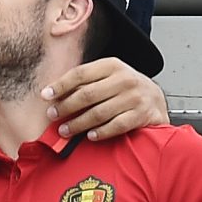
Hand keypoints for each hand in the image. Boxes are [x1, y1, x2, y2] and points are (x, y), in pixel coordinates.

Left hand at [41, 57, 168, 140]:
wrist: (156, 98)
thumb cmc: (125, 87)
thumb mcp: (107, 76)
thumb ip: (85, 82)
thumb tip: (54, 94)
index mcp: (111, 65)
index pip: (80, 74)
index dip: (60, 85)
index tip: (45, 96)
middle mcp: (124, 79)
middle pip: (87, 94)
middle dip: (66, 106)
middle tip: (52, 115)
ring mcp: (135, 97)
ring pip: (99, 112)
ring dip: (78, 123)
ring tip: (65, 130)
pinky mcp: (143, 115)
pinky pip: (117, 125)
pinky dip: (101, 132)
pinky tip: (89, 136)